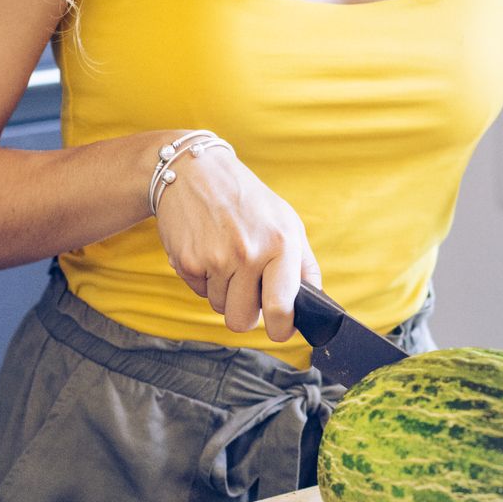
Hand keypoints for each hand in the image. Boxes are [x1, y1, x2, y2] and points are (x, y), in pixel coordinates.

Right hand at [151, 131, 320, 339]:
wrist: (194, 172)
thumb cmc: (249, 202)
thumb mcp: (288, 224)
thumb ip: (304, 267)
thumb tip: (315, 306)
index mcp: (281, 245)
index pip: (282, 308)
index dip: (281, 329)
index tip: (281, 329)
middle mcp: (249, 254)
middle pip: (243, 321)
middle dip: (245, 313)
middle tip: (248, 290)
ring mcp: (215, 259)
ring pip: (219, 308)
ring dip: (224, 292)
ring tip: (227, 259)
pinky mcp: (187, 261)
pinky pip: (199, 293)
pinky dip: (204, 280)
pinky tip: (208, 251)